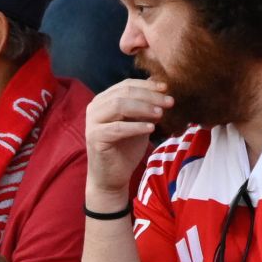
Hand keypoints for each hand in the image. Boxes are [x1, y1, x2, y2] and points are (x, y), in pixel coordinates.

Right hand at [84, 78, 171, 195]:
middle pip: (124, 93)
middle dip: (150, 96)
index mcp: (104, 100)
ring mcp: (92, 122)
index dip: (148, 85)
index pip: (127, 85)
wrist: (111, 177)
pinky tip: (151, 128)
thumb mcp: (138, 123)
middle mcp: (95, 108)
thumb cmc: (125, 149)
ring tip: (161, 114)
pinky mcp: (95, 138)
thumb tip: (162, 88)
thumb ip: (144, 107)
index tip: (167, 88)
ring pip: (119, 106)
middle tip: (169, 102)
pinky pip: (117, 128)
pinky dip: (136, 126)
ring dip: (143, 108)